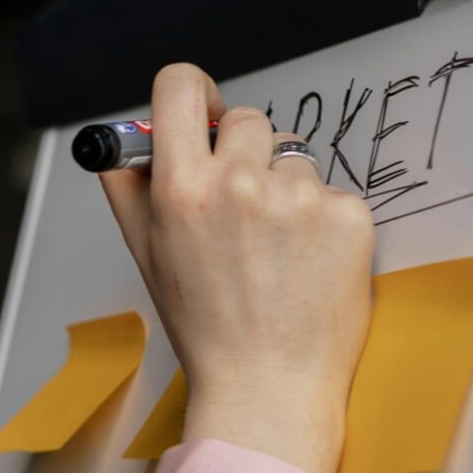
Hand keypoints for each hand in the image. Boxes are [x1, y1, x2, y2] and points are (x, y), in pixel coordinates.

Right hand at [99, 63, 374, 472]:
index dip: (192, 94)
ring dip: (287, 191)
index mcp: (181, 188)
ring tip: (277, 252)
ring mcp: (298, 197)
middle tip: (244, 210)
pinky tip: (308, 265)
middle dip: (245, 152)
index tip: (202, 110)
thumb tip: (125, 142)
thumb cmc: (208, 328)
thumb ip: (130, 190)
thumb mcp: (148, 256)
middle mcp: (238, 184)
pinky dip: (324, 222)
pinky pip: (334, 193)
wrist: (268, 386)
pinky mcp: (348, 215)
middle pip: (247, 118)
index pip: (180, 87)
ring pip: (295, 158)